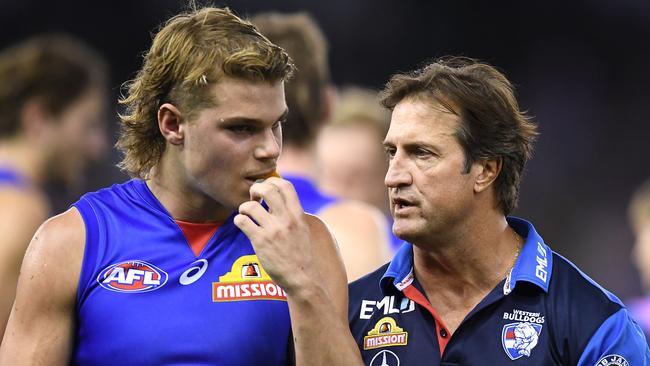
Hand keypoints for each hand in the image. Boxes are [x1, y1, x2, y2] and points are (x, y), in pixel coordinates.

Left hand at [233, 177, 313, 293]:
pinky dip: (239, 220)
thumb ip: (293, 214)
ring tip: (246, 214)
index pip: (286, 185)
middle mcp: (286, 219)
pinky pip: (243, 221)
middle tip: (253, 198)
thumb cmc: (300, 254)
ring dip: (244, 207)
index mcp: (298, 214)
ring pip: (251, 206)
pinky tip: (242, 225)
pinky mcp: (261, 241)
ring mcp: (273, 230)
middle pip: (268, 189)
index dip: (273, 181)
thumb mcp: (303, 229)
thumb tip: (281, 200)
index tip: (267, 189)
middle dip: (256, 189)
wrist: (302, 277)